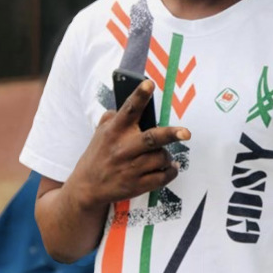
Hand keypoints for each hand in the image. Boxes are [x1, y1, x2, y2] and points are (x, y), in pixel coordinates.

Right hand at [68, 79, 189, 208]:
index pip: (129, 110)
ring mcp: (130, 168)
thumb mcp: (100, 132)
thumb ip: (114, 116)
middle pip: (151, 138)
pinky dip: (171, 171)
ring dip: (167, 156)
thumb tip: (132, 102)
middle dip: (170, 134)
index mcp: (114, 131)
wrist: (87, 188)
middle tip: (186, 133)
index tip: (149, 83)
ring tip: (164, 155)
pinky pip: (162, 177)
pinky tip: (170, 167)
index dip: (140, 96)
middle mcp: (123, 148)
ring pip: (160, 157)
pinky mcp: (136, 185)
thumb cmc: (98, 154)